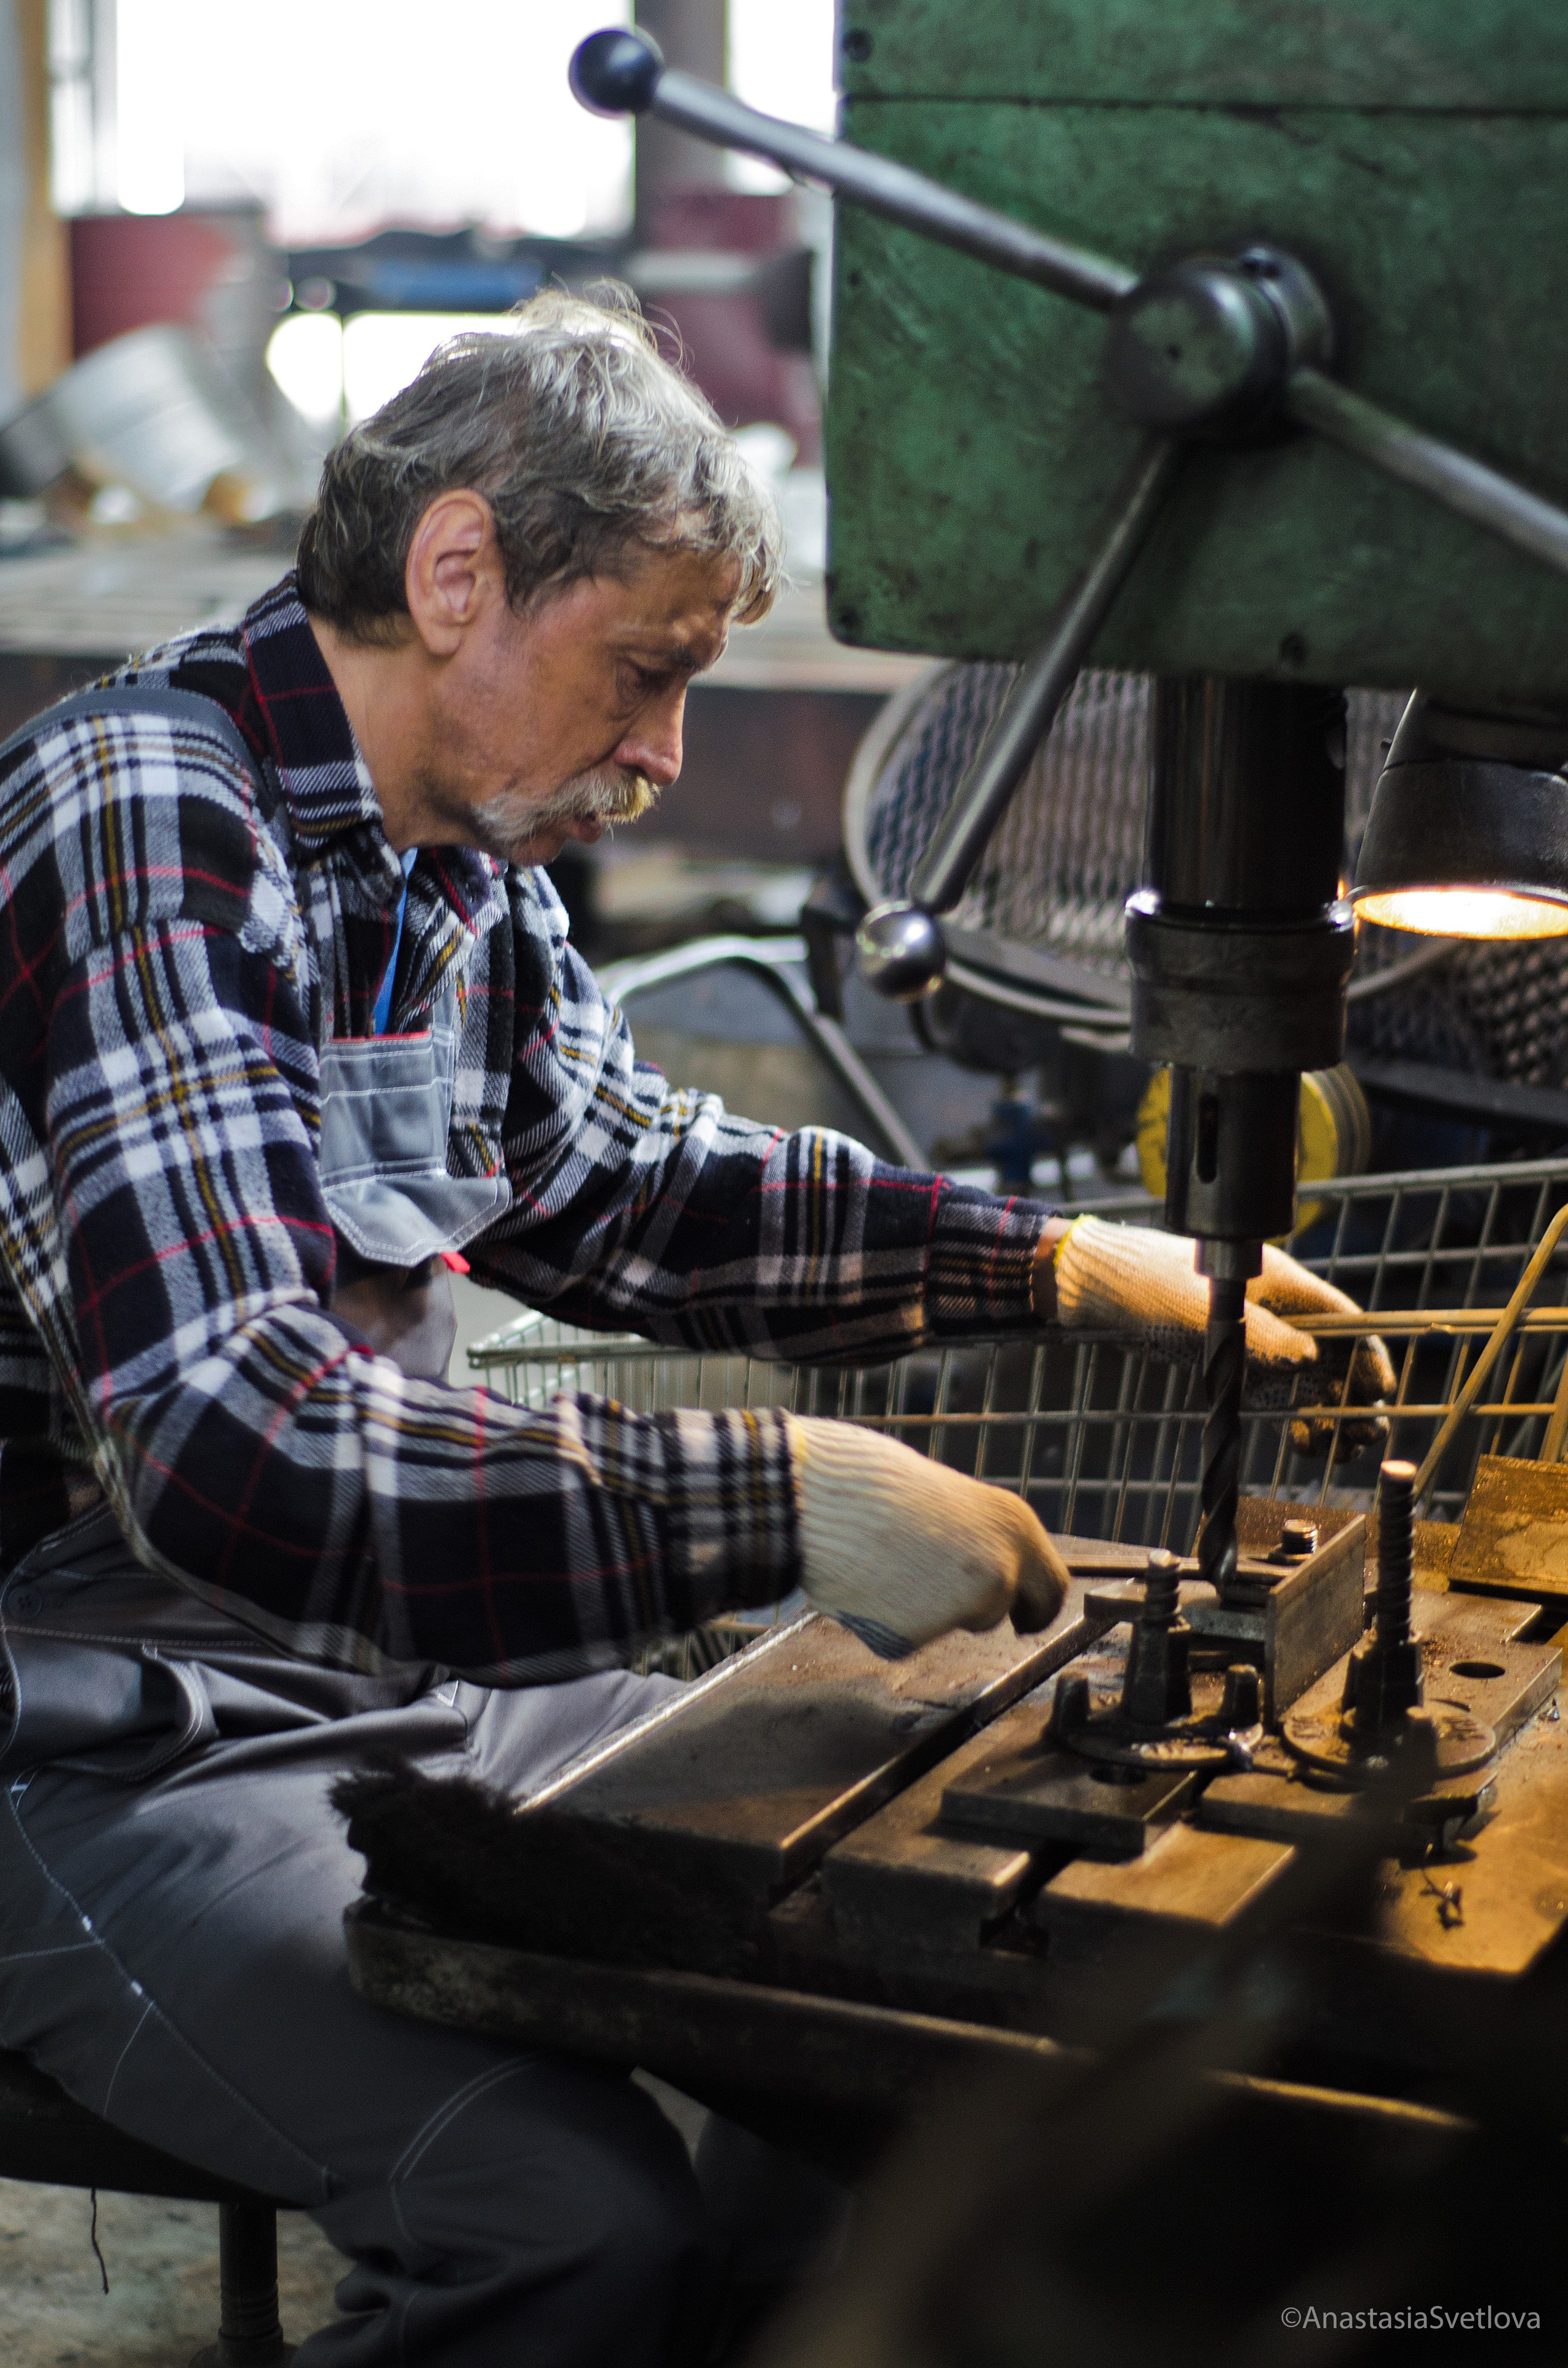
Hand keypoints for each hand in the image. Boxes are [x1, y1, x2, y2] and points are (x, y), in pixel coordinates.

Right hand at [790, 1415, 1069, 1657]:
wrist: (820, 1496)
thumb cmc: (875, 1484)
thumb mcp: (950, 1499)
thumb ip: (976, 1536)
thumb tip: (978, 1565)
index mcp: (1015, 1525)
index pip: (1052, 1587)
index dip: (1036, 1605)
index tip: (1024, 1616)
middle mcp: (1001, 1569)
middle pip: (1007, 1613)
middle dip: (987, 1615)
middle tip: (954, 1605)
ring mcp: (963, 1607)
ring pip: (953, 1622)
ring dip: (928, 1607)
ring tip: (885, 1562)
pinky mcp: (917, 1637)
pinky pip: (905, 1636)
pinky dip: (886, 1620)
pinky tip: (865, 1583)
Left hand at [1045, 1217, 1395, 1452]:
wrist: (1104, 1289)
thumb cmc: (1153, 1283)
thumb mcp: (1205, 1309)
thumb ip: (1259, 1335)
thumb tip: (1310, 1362)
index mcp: (1285, 1287)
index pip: (1345, 1321)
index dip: (1368, 1355)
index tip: (1378, 1390)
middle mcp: (1284, 1316)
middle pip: (1339, 1357)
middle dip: (1357, 1396)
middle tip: (1363, 1435)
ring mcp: (1265, 1343)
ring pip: (1316, 1383)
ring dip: (1334, 1415)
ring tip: (1340, 1449)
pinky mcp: (1243, 1367)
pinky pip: (1285, 1397)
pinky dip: (1301, 1421)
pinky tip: (1305, 1445)